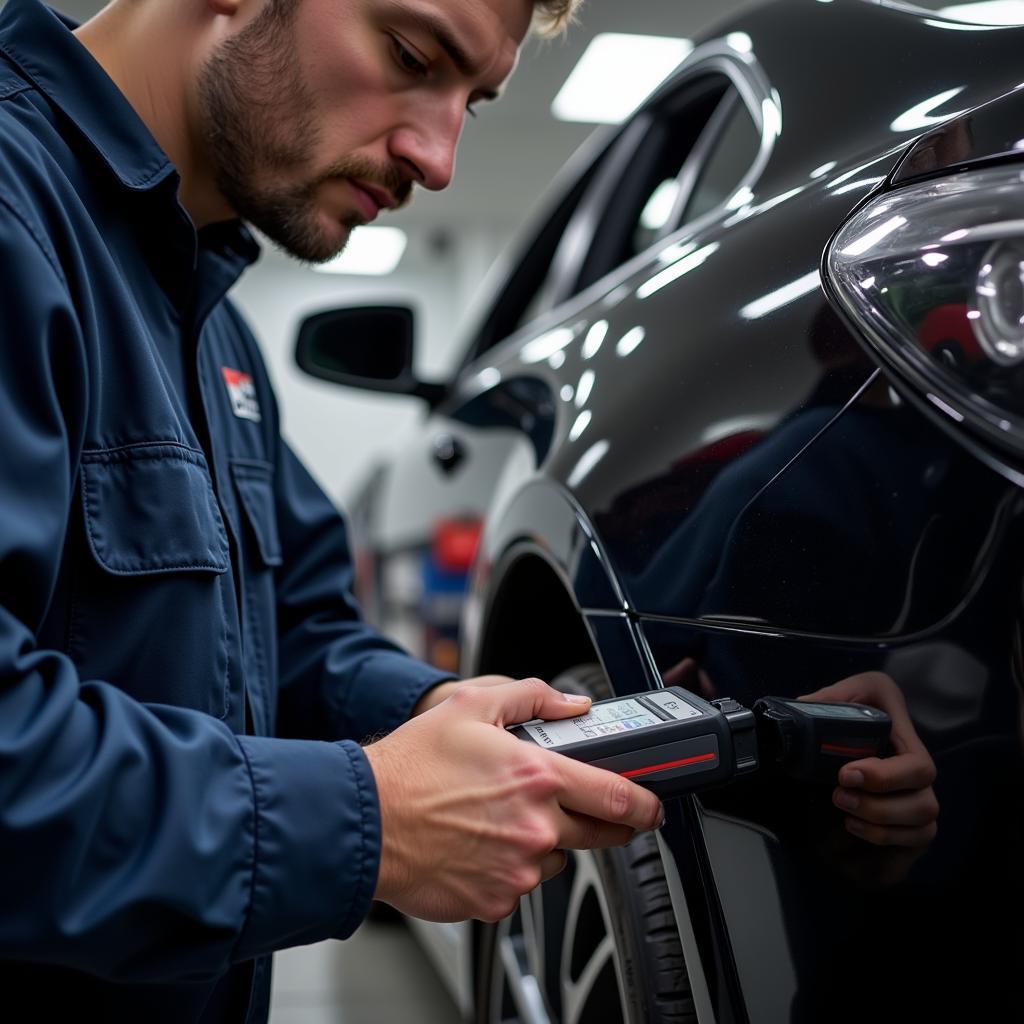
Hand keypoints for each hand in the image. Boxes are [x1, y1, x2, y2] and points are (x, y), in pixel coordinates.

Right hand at [364, 677, 664, 922]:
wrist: (367, 822)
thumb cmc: (413, 765)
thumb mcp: (472, 705)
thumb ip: (532, 696)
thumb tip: (571, 704)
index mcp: (537, 777)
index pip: (617, 796)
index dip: (644, 802)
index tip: (650, 805)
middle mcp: (536, 828)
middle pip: (600, 836)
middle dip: (602, 824)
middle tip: (582, 810)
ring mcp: (518, 869)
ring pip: (556, 859)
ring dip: (545, 842)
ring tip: (500, 819)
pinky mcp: (495, 900)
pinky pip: (520, 884)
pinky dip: (509, 866)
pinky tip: (478, 843)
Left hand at [799, 671, 937, 847]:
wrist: (858, 728)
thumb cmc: (860, 707)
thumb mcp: (852, 690)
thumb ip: (833, 697)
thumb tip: (803, 710)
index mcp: (908, 741)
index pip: (917, 767)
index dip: (886, 778)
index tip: (845, 774)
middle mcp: (920, 776)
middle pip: (924, 804)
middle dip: (878, 807)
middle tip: (838, 796)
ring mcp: (919, 801)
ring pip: (922, 828)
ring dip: (881, 829)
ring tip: (846, 816)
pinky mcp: (912, 824)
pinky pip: (915, 844)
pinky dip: (888, 844)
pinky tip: (856, 830)